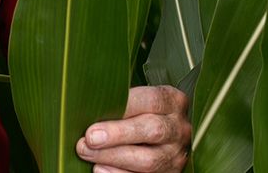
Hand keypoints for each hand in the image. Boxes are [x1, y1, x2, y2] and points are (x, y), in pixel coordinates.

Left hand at [74, 85, 190, 172]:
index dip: (123, 108)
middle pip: (152, 130)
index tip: (97, 116)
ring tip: (87, 154)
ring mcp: (176, 155)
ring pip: (149, 160)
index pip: (151, 100)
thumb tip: (87, 107)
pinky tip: (99, 169)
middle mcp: (179, 128)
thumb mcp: (138, 101)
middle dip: (117, 135)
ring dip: (114, 157)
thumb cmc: (139, 114)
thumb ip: (120, 102)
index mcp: (173, 101)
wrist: (160, 140)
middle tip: (89, 139)